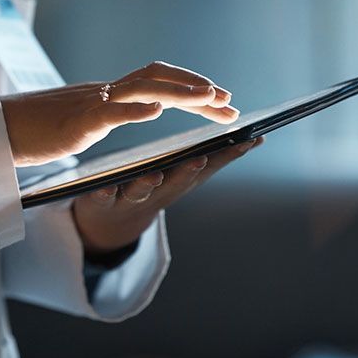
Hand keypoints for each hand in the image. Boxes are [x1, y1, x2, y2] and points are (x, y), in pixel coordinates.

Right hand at [1, 61, 238, 166]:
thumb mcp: (84, 118)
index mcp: (108, 95)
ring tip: (210, 100)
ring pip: (141, 89)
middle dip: (198, 88)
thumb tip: (146, 106)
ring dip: (179, 93)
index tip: (221, 99)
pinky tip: (156, 113)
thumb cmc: (36, 128)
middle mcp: (104, 93)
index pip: (158, 82)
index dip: (192, 87)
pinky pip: (105, 112)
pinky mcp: (73, 123)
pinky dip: (132, 110)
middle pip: (158, 78)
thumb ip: (114, 111)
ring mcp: (89, 105)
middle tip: (230, 103)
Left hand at [72, 137, 264, 253]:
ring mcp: (129, 198)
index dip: (225, 155)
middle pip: (175, 182)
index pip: (206, 165)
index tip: (242, 142)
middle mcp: (158, 190)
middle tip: (198, 159)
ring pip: (139, 192)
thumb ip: (215, 156)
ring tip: (153, 175)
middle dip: (188, 172)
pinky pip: (101, 198)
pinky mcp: (101, 201)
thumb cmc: (156, 186)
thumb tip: (257, 138)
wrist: (111, 219)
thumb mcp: (185, 173)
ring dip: (148, 185)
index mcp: (179, 178)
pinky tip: (101, 188)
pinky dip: (103, 194)